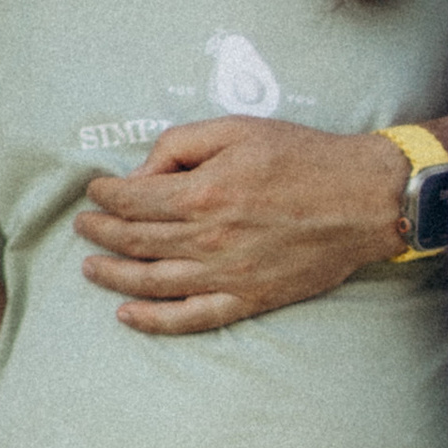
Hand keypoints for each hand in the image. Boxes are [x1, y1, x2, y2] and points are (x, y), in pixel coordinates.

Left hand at [76, 119, 407, 334]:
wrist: (363, 200)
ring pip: (151, 281)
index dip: (105, 194)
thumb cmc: (304, 157)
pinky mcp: (247, 299)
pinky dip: (153, 320)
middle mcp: (207, 239)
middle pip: (134, 241)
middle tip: (83, 226)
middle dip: (99, 232)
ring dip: (112, 275)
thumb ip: (181, 144)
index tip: (95, 190)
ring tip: (90, 267)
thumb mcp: (237, 128)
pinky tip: (127, 314)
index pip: (132, 199)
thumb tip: (143, 173)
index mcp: (203, 192)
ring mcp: (226, 275)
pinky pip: (190, 317)